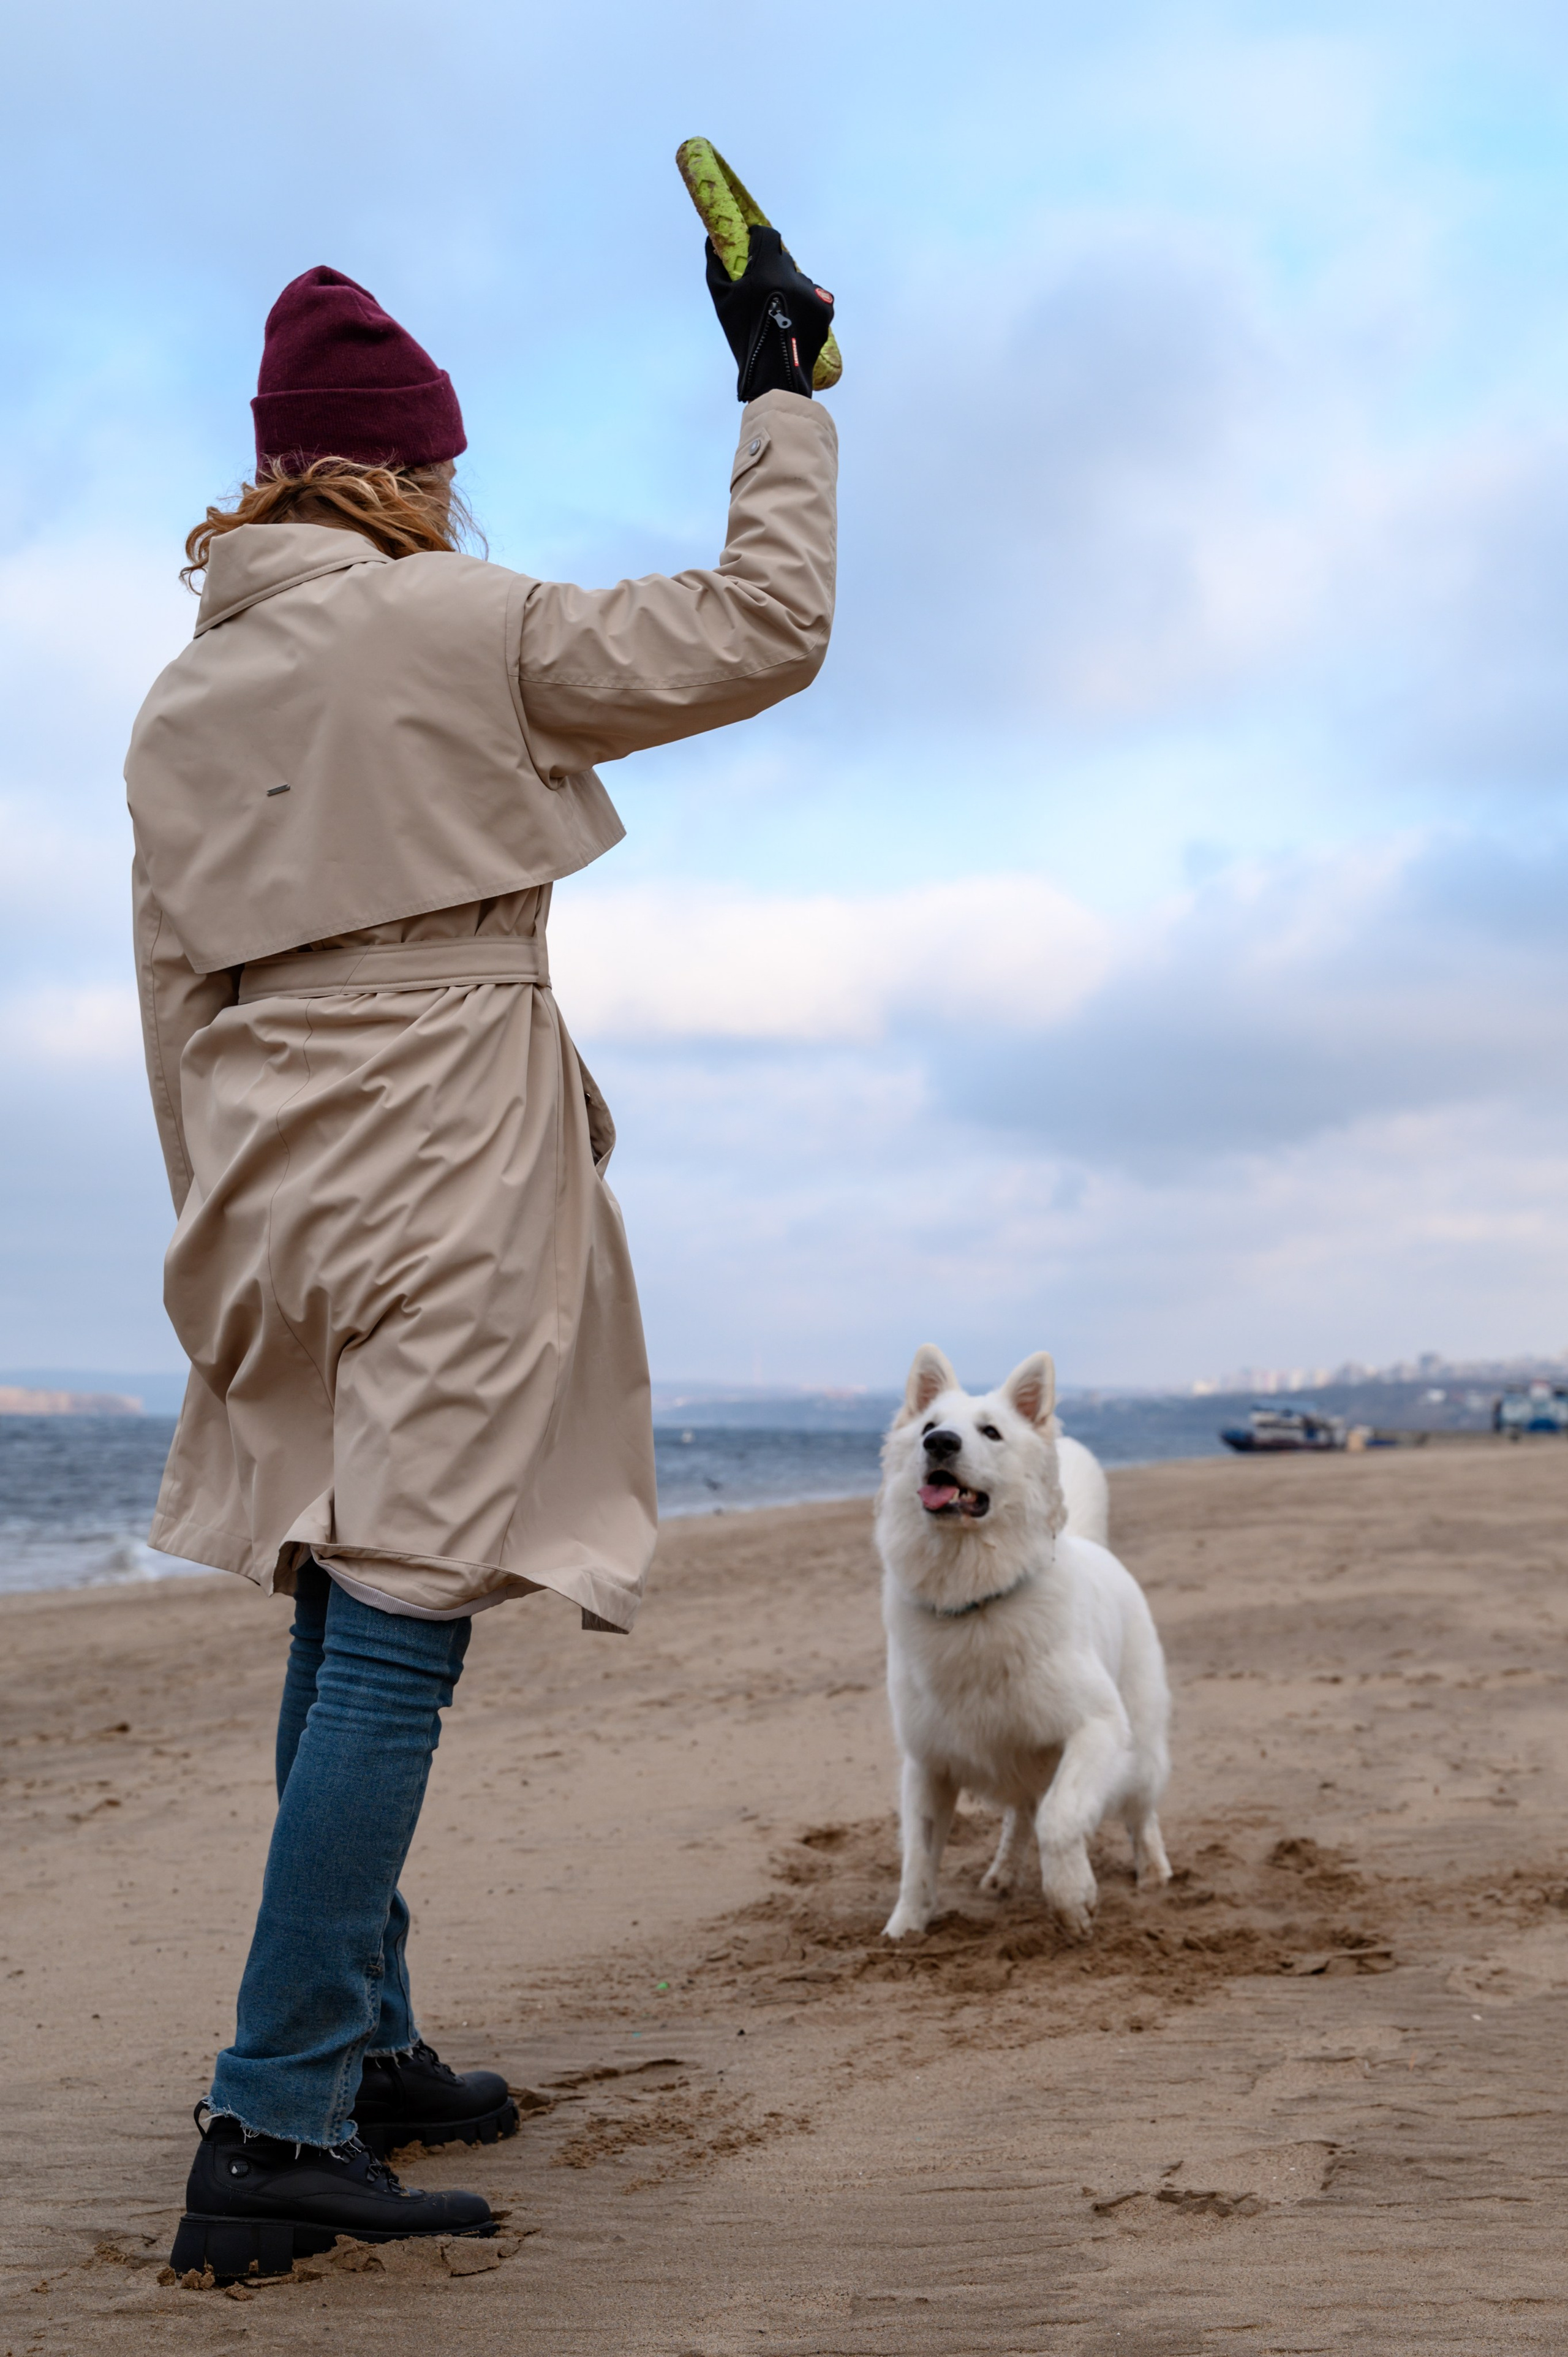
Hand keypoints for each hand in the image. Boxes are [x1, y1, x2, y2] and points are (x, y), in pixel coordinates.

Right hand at [705, 225, 834, 400]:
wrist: (776, 375)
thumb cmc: (744, 337)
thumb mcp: (721, 301)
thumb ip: (715, 266)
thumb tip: (712, 241)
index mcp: (767, 270)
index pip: (768, 235)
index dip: (759, 237)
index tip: (753, 246)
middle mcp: (794, 276)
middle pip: (783, 259)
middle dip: (772, 268)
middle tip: (763, 290)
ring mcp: (813, 292)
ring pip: (799, 279)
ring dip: (789, 288)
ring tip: (779, 313)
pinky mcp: (826, 307)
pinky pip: (813, 296)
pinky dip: (804, 304)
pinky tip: (793, 321)